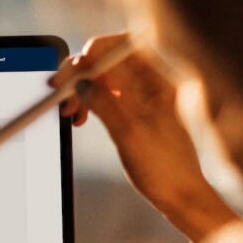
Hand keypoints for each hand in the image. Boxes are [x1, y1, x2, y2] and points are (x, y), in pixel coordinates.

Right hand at [50, 33, 237, 242]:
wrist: (181, 196)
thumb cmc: (164, 168)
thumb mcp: (129, 134)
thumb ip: (104, 102)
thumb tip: (80, 81)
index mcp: (158, 81)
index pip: (122, 46)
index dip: (94, 52)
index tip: (74, 71)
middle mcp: (150, 84)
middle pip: (107, 60)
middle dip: (80, 73)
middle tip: (61, 93)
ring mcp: (141, 98)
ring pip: (102, 79)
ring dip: (81, 90)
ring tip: (69, 112)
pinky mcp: (133, 113)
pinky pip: (104, 96)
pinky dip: (88, 103)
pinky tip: (80, 117)